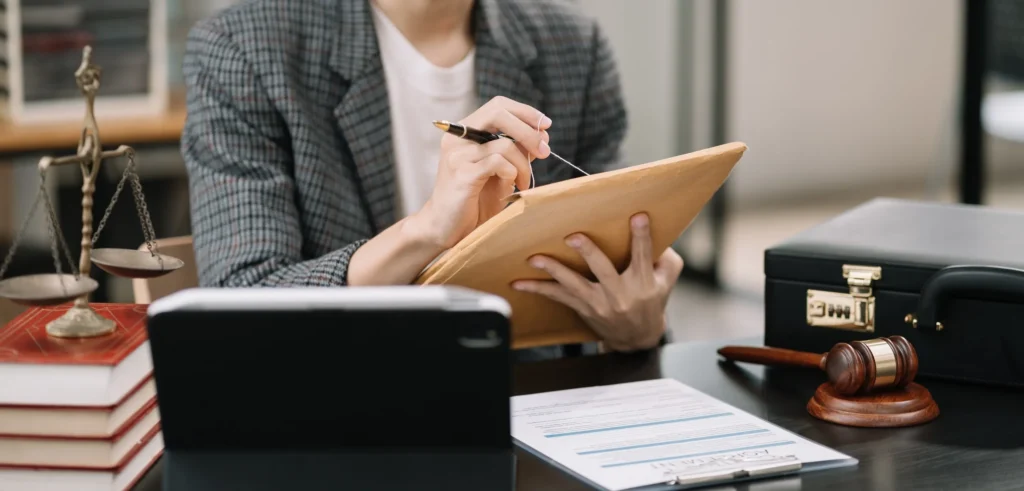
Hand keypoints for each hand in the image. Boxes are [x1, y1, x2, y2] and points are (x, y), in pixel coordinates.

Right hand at [409, 96, 551, 249]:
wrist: (444, 228)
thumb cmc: (473, 200)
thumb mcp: (497, 170)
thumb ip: (514, 150)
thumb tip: (541, 134)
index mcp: (464, 131)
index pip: (498, 106)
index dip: (525, 112)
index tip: (546, 126)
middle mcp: (457, 137)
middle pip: (498, 113)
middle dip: (529, 131)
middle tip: (544, 151)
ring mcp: (457, 154)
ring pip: (505, 144)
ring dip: (524, 164)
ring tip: (523, 182)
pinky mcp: (461, 173)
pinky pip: (498, 163)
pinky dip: (512, 174)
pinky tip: (512, 188)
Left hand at [511, 213, 684, 351]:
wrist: (636, 338)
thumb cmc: (652, 300)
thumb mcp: (667, 280)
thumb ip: (665, 258)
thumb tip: (654, 232)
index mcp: (643, 284)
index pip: (643, 256)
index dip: (641, 237)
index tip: (637, 217)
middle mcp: (621, 294)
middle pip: (604, 270)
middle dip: (588, 252)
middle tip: (573, 237)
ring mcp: (600, 303)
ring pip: (574, 285)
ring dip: (554, 270)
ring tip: (535, 259)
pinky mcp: (583, 308)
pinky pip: (558, 297)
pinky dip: (538, 289)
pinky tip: (518, 283)